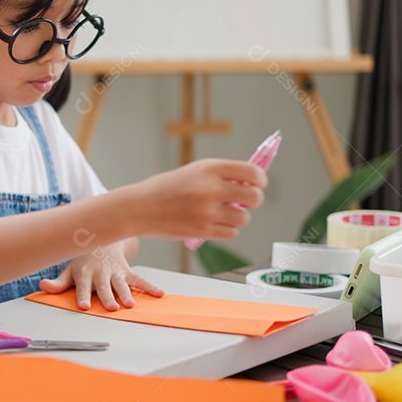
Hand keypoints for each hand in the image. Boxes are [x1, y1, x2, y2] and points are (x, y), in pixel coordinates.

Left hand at [38, 242, 164, 310]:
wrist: (101, 239)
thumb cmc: (82, 259)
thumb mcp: (68, 269)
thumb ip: (58, 282)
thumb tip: (42, 285)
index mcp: (84, 273)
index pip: (83, 286)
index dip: (83, 296)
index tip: (84, 306)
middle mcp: (100, 273)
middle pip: (104, 287)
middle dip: (107, 297)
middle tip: (111, 308)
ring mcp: (115, 272)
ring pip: (122, 284)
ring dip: (127, 293)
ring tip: (131, 304)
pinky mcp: (127, 272)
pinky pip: (140, 279)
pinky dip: (149, 286)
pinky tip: (159, 293)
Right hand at [133, 159, 266, 240]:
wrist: (140, 208)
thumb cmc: (167, 188)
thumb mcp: (194, 172)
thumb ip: (221, 176)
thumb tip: (252, 184)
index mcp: (210, 168)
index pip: (252, 173)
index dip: (260, 180)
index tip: (258, 184)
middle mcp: (211, 188)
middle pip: (255, 197)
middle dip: (254, 201)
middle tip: (244, 202)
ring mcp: (207, 211)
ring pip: (243, 218)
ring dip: (238, 218)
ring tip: (222, 213)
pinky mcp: (203, 231)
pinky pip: (231, 233)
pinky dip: (227, 230)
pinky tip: (214, 224)